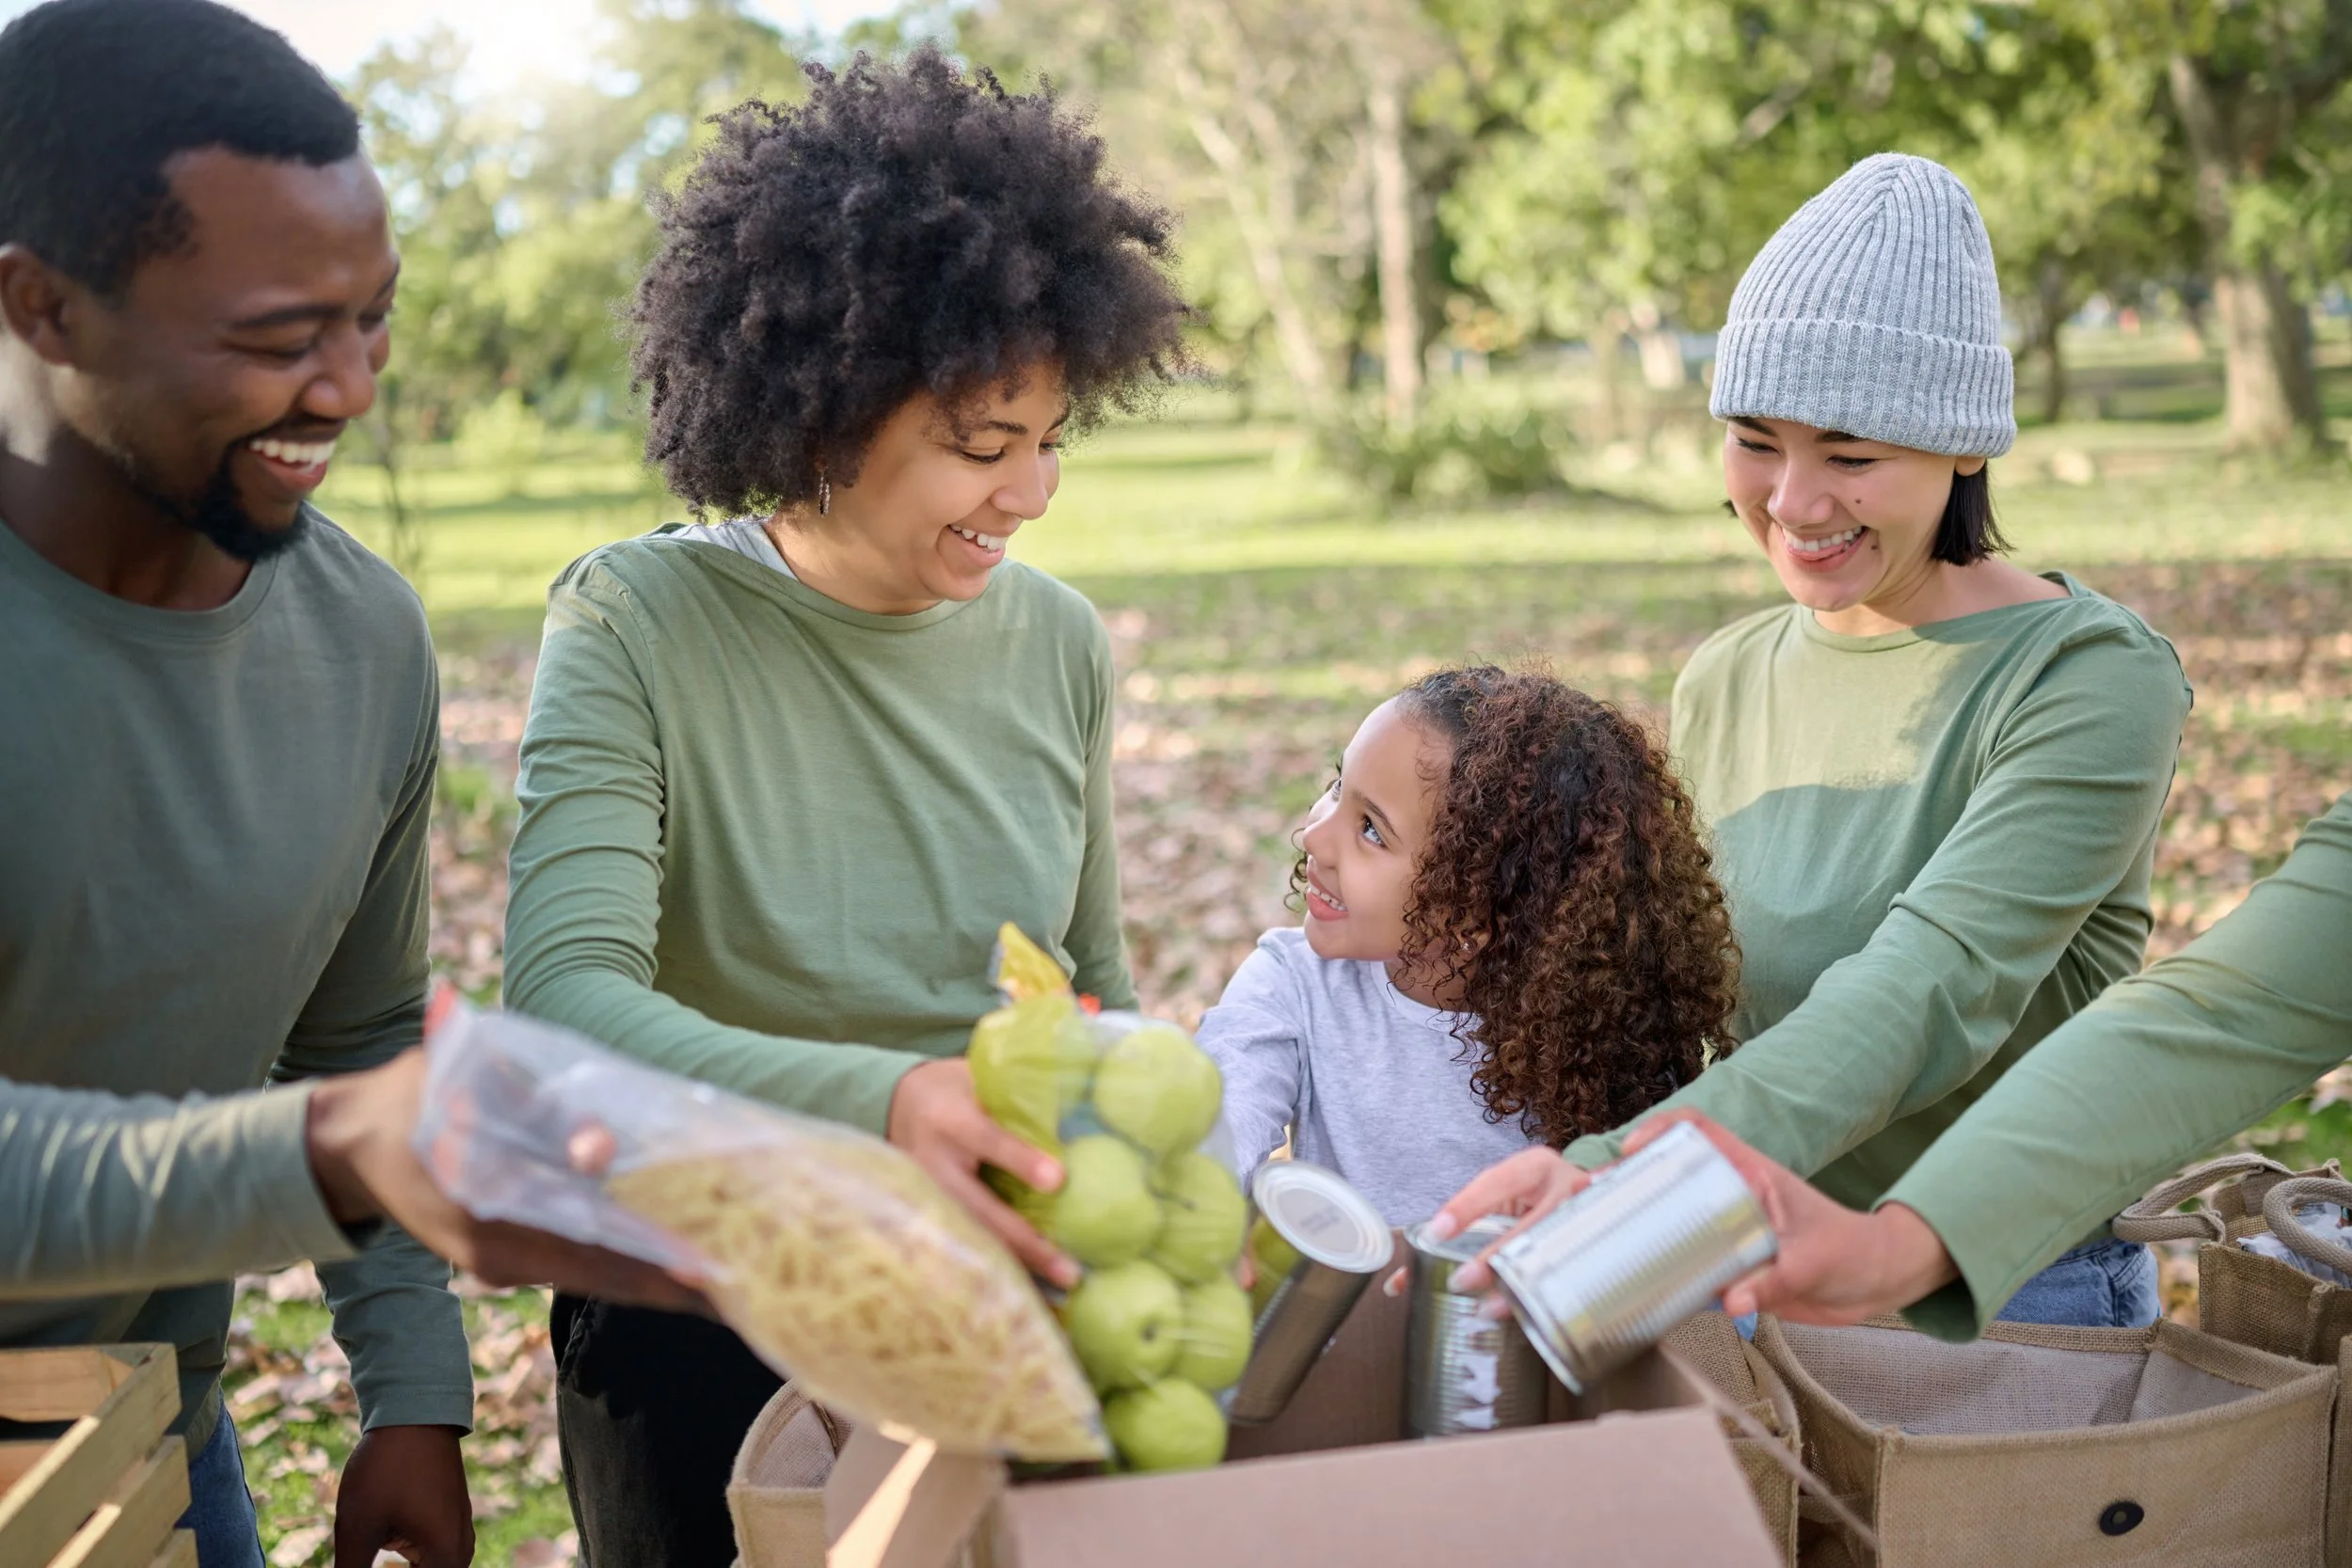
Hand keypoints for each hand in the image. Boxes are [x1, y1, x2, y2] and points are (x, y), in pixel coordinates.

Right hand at [305, 1050, 709, 1312]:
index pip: (590, 1246)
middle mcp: (497, 1255)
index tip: (709, 1268)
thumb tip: (597, 1148)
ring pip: (596, 1277)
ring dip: (658, 1281)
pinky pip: (577, 1269)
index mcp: (485, 1215)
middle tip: (743, 1288)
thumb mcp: (467, 1085)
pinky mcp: (505, 1261)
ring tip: (728, 1287)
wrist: (351, 1141)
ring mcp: (500, 1264)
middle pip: (604, 1273)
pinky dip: (627, 1269)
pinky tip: (676, 1269)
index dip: (652, 1259)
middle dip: (673, 1282)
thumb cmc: (417, 1095)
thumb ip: (533, 1113)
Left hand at [333, 1425, 471, 1567]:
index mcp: (446, 1561)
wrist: (415, 1411)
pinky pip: (429, 1560)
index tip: (359, 1563)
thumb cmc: (387, 1469)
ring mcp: (458, 1535)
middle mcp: (461, 1552)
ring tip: (365, 1558)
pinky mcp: (449, 1521)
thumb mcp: (357, 1529)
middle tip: (358, 1559)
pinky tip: (378, 1555)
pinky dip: (404, 1565)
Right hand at [887, 1058, 1077, 1287]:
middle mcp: (933, 1163)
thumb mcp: (979, 1080)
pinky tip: (1037, 1293)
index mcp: (950, 1119)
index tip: (1059, 1181)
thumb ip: (1020, 1099)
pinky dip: (1002, 1270)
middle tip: (1070, 1270)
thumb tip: (1084, 1118)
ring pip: (974, 1238)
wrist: (898, 1103)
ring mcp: (926, 1196)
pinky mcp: (928, 1218)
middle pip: (980, 1210)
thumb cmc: (958, 1090)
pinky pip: (968, 1245)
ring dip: (1019, 1268)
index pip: (988, 1139)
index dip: (1021, 1160)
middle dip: (1026, 1243)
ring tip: (1062, 1290)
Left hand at [1382, 1145, 1597, 1297]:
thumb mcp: (1508, 1195)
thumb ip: (1467, 1223)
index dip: (1467, 1205)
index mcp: (1535, 1166)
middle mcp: (1566, 1186)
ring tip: (1488, 1308)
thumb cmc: (1536, 1197)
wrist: (1593, 1196)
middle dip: (1495, 1256)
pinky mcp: (1598, 1247)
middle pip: (1529, 1223)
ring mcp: (1589, 1218)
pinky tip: (1522, 1313)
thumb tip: (1404, 1279)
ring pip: (1552, 1252)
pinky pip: (1569, 1274)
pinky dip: (1543, 1296)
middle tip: (1462, 1281)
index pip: (1497, 1181)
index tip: (1437, 1232)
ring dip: (1518, 1283)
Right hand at [1619, 1112, 1958, 1323]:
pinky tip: (1635, 1290)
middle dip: (1626, 1183)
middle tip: (1588, 1199)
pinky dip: (1661, 1277)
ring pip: (1672, 1223)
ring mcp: (1729, 1233)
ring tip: (1594, 1239)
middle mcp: (1731, 1198)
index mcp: (1751, 1174)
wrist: (1878, 1283)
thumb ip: (1773, 1280)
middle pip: (1669, 1176)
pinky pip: (1688, 1268)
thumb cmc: (1853, 1253)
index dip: (1661, 1130)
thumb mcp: (1813, 1262)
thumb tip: (1732, 1303)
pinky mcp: (1732, 1269)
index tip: (1630, 1152)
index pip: (1700, 1131)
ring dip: (1635, 1229)